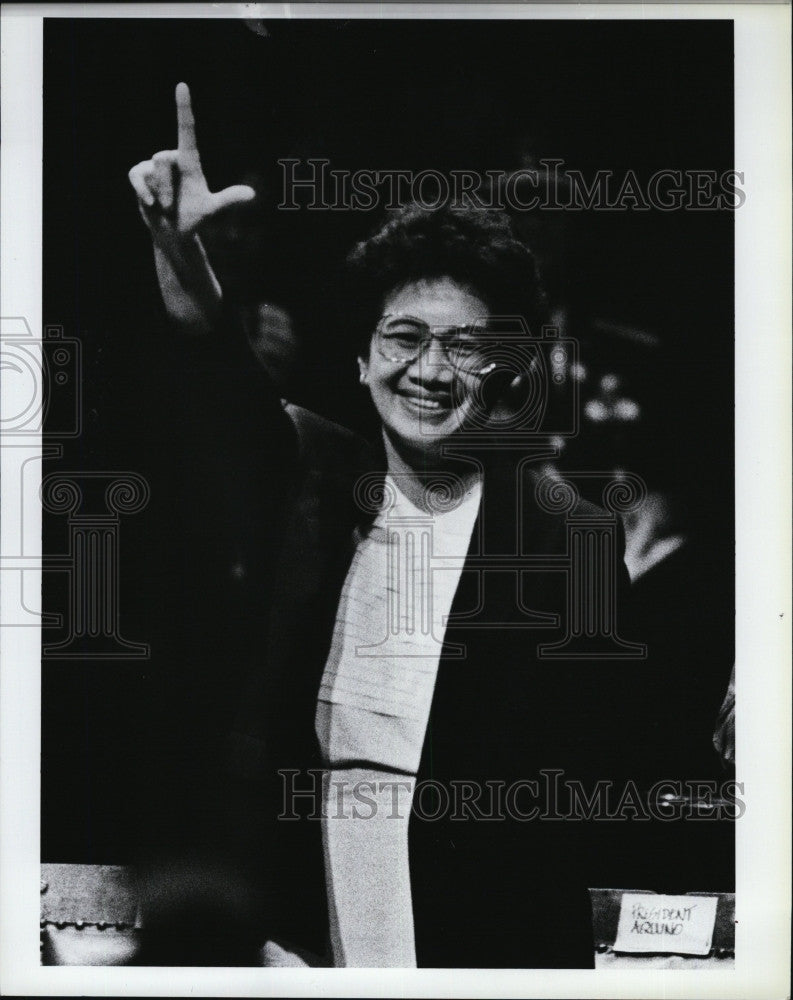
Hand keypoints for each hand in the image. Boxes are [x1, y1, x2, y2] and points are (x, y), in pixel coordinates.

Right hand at [128, 82, 254, 238]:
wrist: (173, 232)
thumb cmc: (194, 218)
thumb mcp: (210, 209)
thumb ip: (228, 199)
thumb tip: (252, 194)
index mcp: (190, 161)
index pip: (187, 130)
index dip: (184, 108)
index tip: (182, 85)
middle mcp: (172, 158)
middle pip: (162, 159)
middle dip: (168, 189)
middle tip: (173, 205)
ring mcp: (153, 165)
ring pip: (152, 170)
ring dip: (160, 194)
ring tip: (165, 206)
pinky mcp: (139, 173)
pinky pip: (137, 176)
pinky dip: (143, 192)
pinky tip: (150, 204)